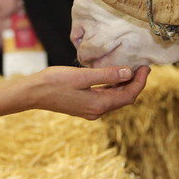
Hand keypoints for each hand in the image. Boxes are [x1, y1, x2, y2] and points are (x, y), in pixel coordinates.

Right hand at [30, 65, 149, 119]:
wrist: (33, 94)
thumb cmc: (54, 82)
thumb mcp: (82, 76)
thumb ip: (106, 74)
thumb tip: (129, 72)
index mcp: (99, 104)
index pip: (129, 95)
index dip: (140, 82)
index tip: (146, 67)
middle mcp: (97, 111)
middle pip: (123, 98)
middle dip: (134, 83)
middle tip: (141, 67)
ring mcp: (89, 110)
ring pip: (114, 99)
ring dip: (123, 85)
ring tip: (129, 70)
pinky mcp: (83, 106)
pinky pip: (104, 98)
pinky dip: (111, 88)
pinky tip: (110, 77)